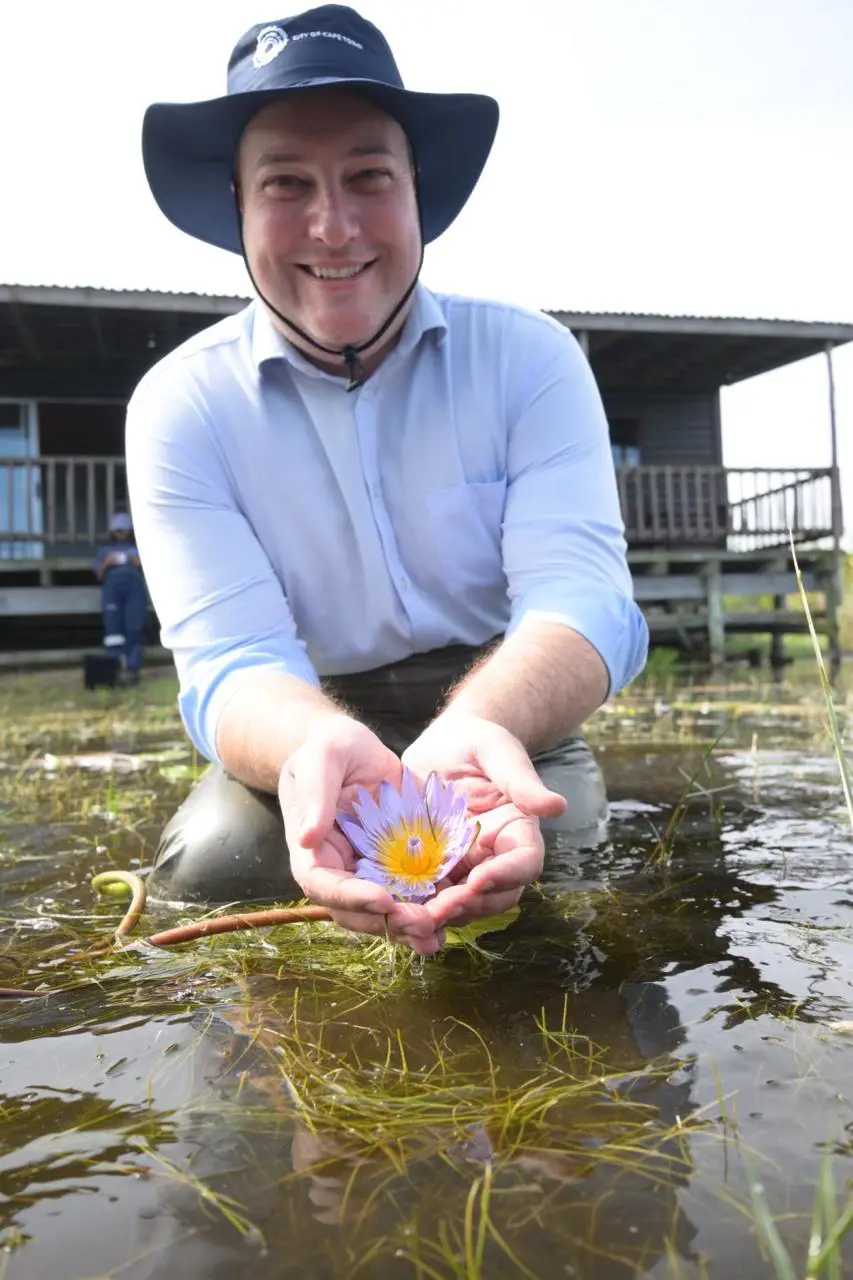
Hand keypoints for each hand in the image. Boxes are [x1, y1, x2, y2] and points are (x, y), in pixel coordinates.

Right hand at [278, 716, 444, 954]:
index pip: (323, 885)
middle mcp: (339, 870)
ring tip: (438, 935)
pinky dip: (430, 910)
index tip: (384, 900)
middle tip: (424, 924)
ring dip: (411, 928)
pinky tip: (454, 915)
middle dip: (390, 922)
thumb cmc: (333, 747)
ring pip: (386, 914)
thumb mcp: (323, 757)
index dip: (352, 898)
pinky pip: (412, 896)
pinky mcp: (397, 868)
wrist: (359, 748)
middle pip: (357, 911)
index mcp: (312, 850)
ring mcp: (369, 873)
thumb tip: (306, 839)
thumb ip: (315, 794)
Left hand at [402, 712, 566, 925]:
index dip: (506, 876)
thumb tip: (558, 807)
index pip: (524, 863)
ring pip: (462, 902)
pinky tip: (394, 907)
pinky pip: (429, 893)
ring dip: (442, 912)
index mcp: (517, 830)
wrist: (443, 744)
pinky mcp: (433, 866)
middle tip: (441, 907)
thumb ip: (522, 780)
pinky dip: (416, 904)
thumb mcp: (498, 751)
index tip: (479, 879)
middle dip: (471, 904)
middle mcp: (494, 855)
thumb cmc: (477, 741)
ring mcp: (463, 864)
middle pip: (495, 894)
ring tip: (415, 915)